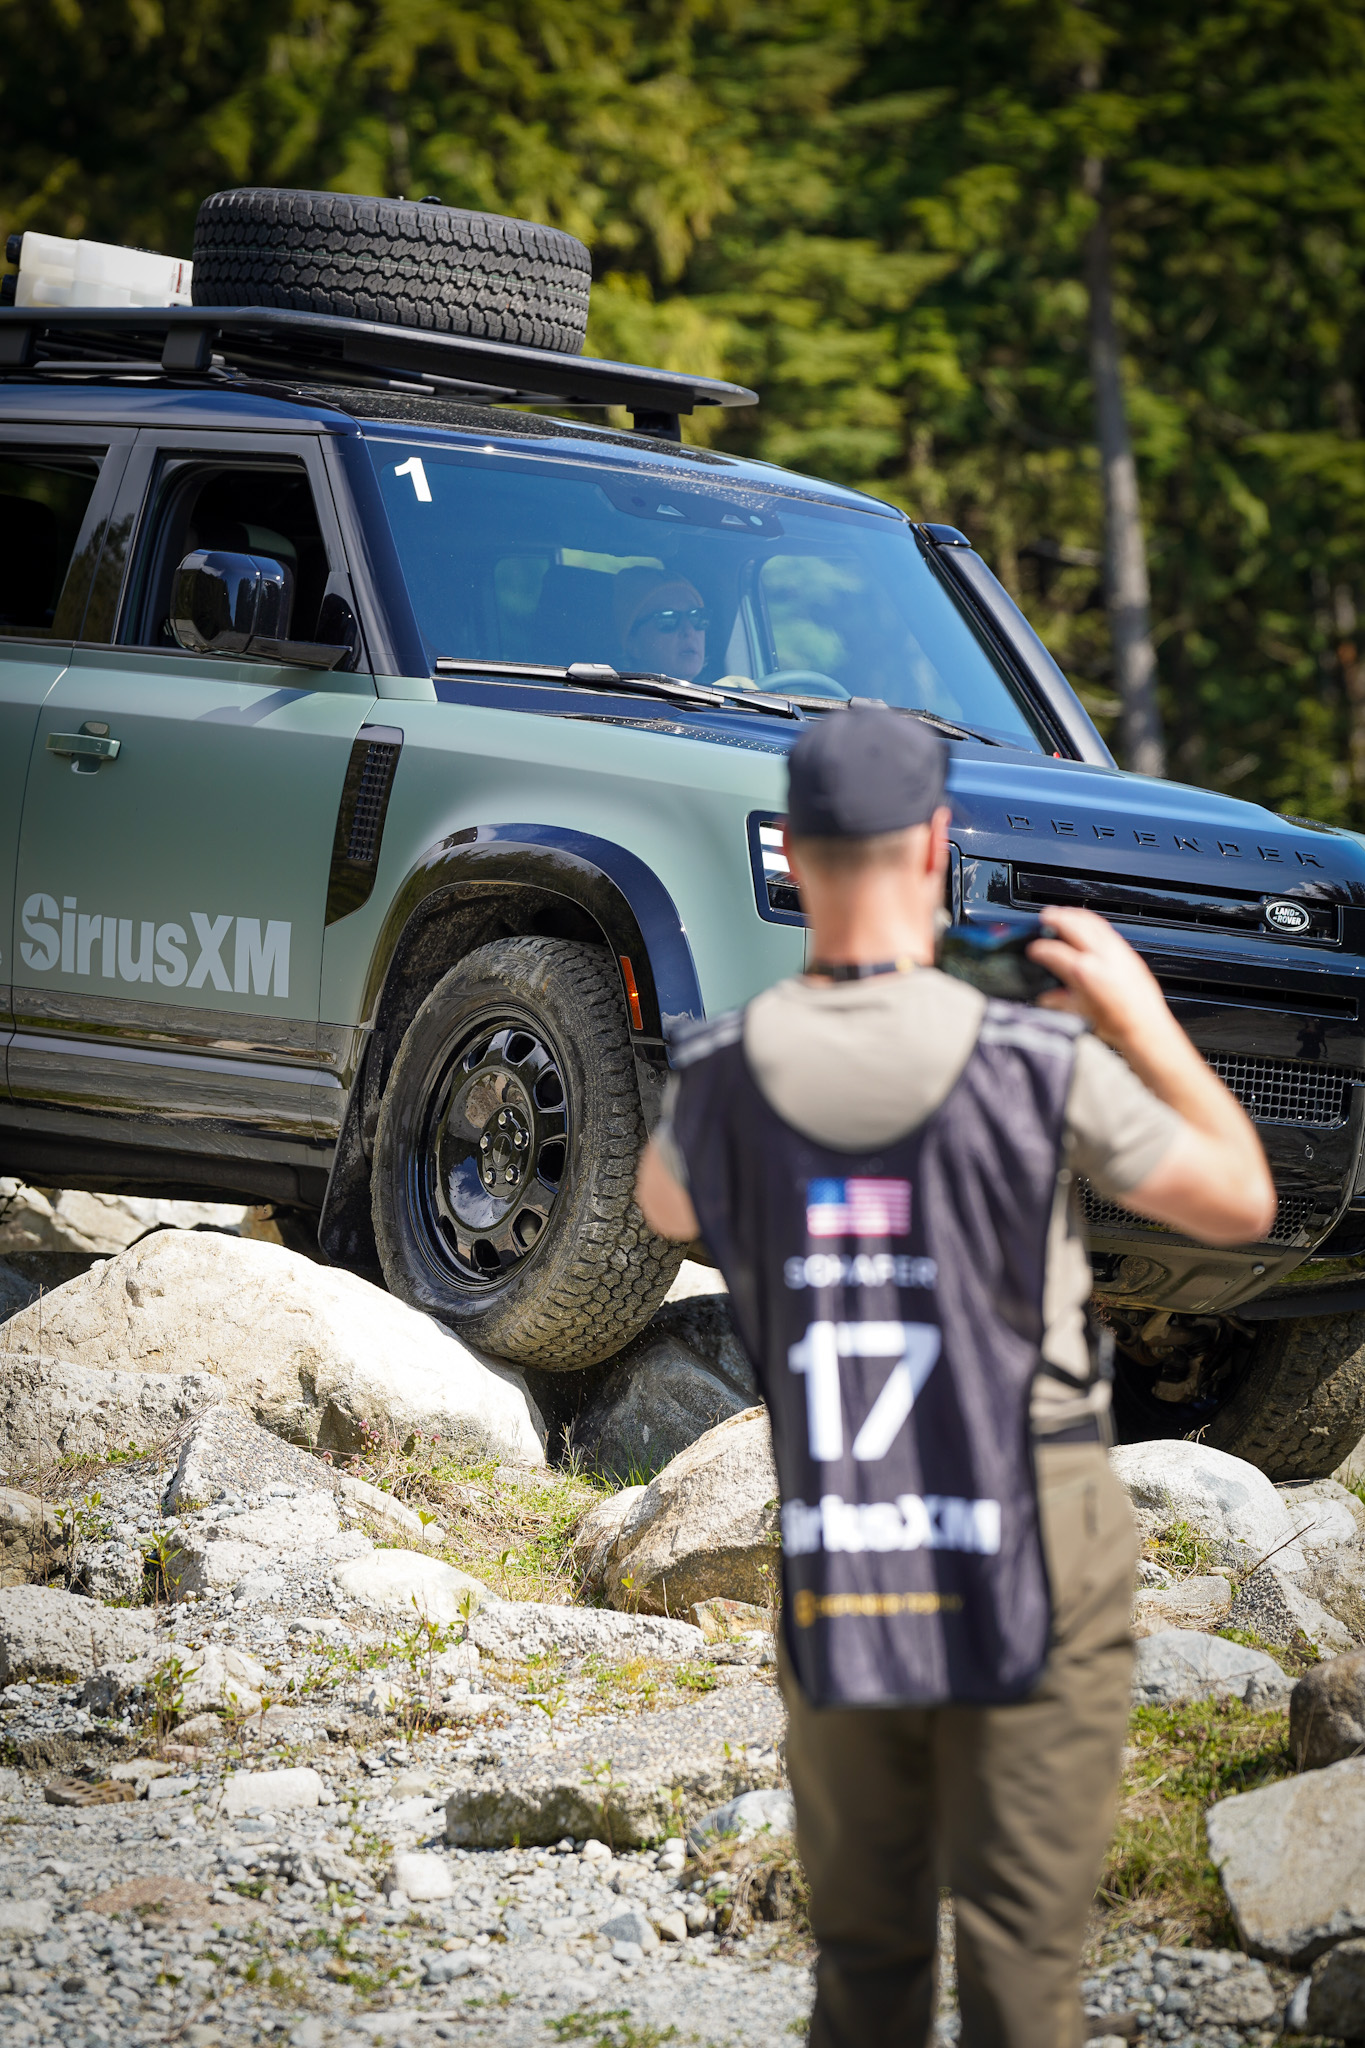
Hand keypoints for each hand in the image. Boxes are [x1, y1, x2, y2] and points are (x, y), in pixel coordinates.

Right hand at [1028, 905, 1175, 1053]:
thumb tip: (1047, 997)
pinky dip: (1091, 921)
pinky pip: (1106, 928)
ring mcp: (1117, 951)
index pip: (1055, 952)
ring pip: (1092, 922)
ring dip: (1074, 915)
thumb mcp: (1081, 1014)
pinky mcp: (1128, 953)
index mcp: (1085, 972)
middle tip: (1044, 916)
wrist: (1146, 1026)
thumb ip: (1060, 1001)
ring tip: (1063, 914)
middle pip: (1074, 926)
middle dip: (1056, 918)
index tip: (1032, 950)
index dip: (1039, 949)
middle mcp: (1102, 956)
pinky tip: (1087, 924)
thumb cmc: (1119, 1024)